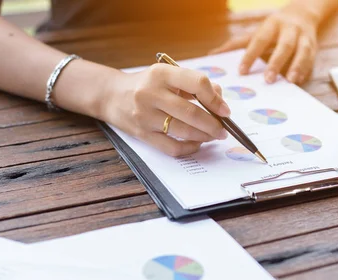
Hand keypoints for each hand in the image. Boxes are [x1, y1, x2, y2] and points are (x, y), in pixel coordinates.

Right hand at [103, 64, 229, 156]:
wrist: (112, 96)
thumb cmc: (147, 85)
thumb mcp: (167, 75)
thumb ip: (193, 83)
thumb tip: (219, 99)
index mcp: (161, 74)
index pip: (197, 83)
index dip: (215, 99)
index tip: (224, 110)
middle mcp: (151, 94)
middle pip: (192, 113)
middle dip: (214, 125)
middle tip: (224, 130)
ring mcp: (145, 116)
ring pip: (183, 131)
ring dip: (205, 136)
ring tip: (214, 136)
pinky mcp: (142, 134)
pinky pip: (171, 147)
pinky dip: (189, 148)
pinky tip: (196, 143)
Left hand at [210, 5, 319, 84]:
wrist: (302, 14)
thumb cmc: (273, 29)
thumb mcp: (254, 33)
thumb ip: (235, 45)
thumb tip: (212, 55)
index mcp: (271, 26)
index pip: (259, 40)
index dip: (250, 56)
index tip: (242, 71)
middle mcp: (288, 30)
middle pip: (283, 46)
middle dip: (275, 62)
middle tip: (267, 79)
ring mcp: (303, 38)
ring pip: (302, 51)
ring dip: (296, 66)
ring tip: (290, 81)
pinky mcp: (313, 47)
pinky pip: (311, 59)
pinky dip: (305, 70)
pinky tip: (298, 81)